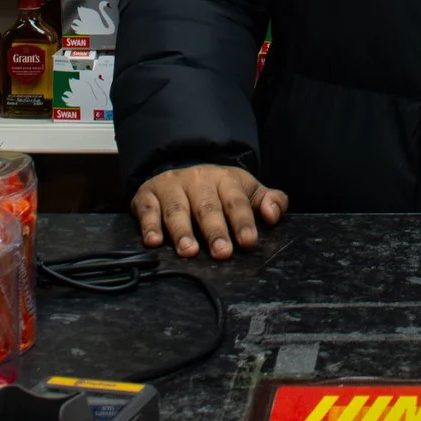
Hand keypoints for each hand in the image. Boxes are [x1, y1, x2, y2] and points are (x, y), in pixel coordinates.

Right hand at [132, 163, 288, 259]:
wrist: (181, 168)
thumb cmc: (219, 190)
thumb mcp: (247, 190)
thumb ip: (269, 201)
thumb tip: (272, 214)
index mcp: (225, 179)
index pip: (236, 200)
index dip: (242, 221)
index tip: (248, 241)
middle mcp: (197, 180)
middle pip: (207, 207)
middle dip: (215, 230)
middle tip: (222, 252)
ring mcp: (171, 186)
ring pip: (177, 209)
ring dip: (182, 231)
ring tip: (189, 251)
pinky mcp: (147, 195)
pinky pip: (147, 210)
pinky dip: (149, 225)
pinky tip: (154, 242)